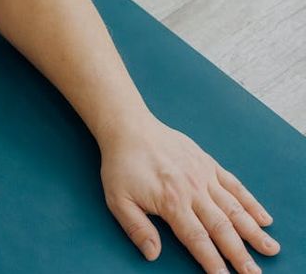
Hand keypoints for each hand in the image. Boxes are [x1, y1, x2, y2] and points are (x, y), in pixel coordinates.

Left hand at [99, 116, 279, 272]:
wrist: (129, 129)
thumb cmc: (122, 165)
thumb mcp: (118, 200)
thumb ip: (137, 228)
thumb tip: (152, 254)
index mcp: (171, 202)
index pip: (197, 239)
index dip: (212, 261)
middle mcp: (192, 190)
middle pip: (222, 228)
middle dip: (240, 253)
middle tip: (254, 273)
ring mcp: (204, 175)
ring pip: (234, 208)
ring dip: (253, 231)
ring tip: (269, 249)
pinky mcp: (208, 163)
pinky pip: (234, 185)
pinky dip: (250, 202)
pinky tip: (263, 218)